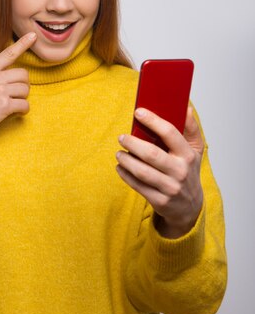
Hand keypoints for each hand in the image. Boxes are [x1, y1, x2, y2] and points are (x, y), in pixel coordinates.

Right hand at [0, 32, 36, 135]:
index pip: (8, 54)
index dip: (22, 44)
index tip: (32, 35)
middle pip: (24, 75)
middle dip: (24, 85)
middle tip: (16, 94)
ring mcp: (0, 91)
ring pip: (25, 90)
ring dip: (23, 98)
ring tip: (13, 104)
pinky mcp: (4, 105)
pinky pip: (24, 105)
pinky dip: (24, 110)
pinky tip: (17, 113)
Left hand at [115, 106, 204, 237]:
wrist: (190, 206)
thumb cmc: (188, 171)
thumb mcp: (195, 150)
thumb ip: (191, 128)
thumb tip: (185, 107)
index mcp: (188, 155)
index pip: (170, 133)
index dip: (153, 120)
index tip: (138, 112)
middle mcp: (180, 171)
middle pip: (151, 154)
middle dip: (133, 143)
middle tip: (122, 137)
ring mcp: (170, 187)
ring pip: (142, 171)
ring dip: (126, 160)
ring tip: (119, 153)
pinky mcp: (160, 201)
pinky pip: (138, 186)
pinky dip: (125, 175)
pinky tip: (120, 167)